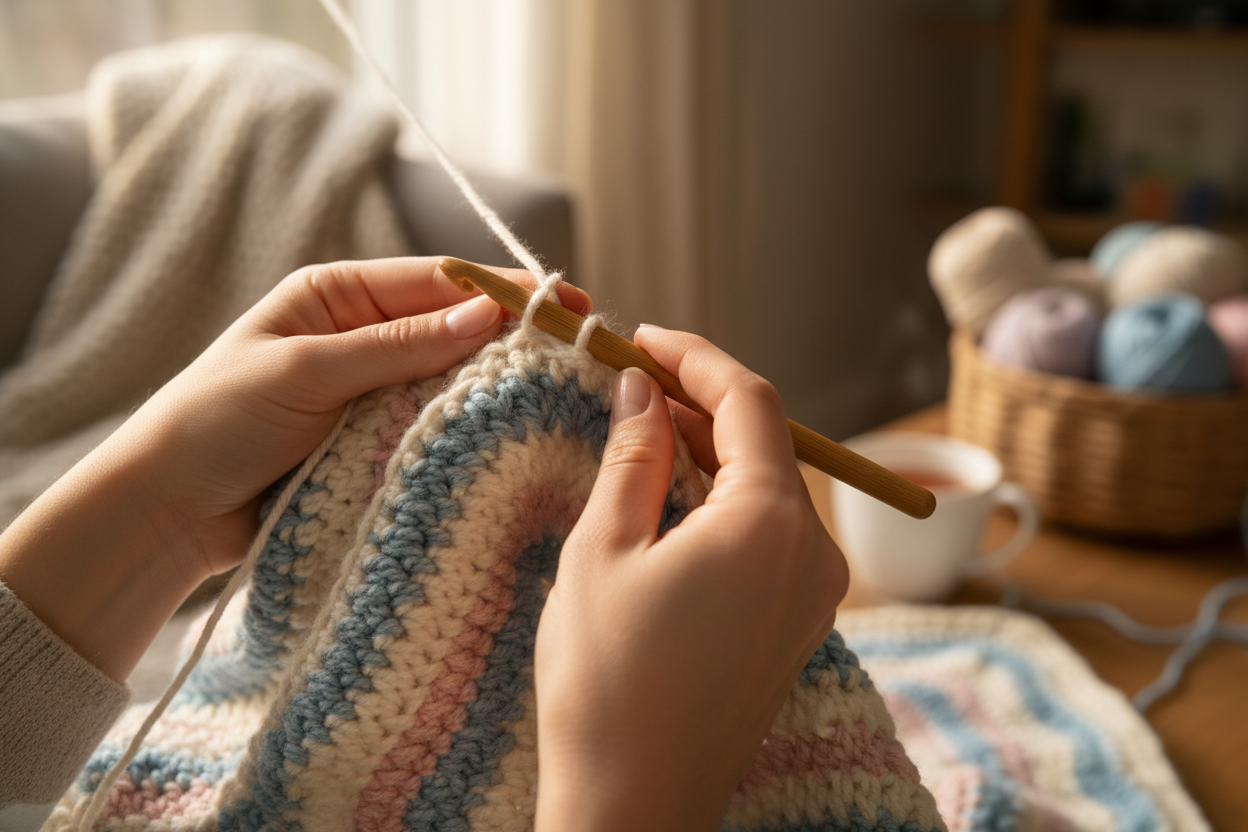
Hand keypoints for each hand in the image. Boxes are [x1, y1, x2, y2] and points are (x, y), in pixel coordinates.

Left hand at [0, 257, 588, 679]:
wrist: (167, 512)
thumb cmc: (216, 422)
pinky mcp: (373, 445)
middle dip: (511, 340)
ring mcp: (370, 395)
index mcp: (337, 297)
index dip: (503, 291)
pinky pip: (430, 430)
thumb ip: (398, 344)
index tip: (562, 303)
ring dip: (494, 390)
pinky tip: (507, 441)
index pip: (437, 282)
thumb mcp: (307, 371)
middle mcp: (361, 338)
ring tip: (558, 397)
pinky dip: (465, 434)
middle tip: (578, 353)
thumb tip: (487, 313)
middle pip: (454, 331)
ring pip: (449, 384)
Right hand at [533, 326, 848, 831]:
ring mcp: (812, 593)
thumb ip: (632, 457)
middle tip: (630, 379)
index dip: (695, 357)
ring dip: (711, 449)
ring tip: (643, 428)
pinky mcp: (795, 623)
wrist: (635, 803)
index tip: (642, 338)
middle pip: (766, 440)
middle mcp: (811, 552)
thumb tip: (640, 390)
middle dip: (699, 400)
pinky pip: (769, 533)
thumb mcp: (604, 551)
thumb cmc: (607, 682)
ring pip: (769, 486)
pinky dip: (725, 499)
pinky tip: (672, 495)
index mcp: (769, 523)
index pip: (750, 401)